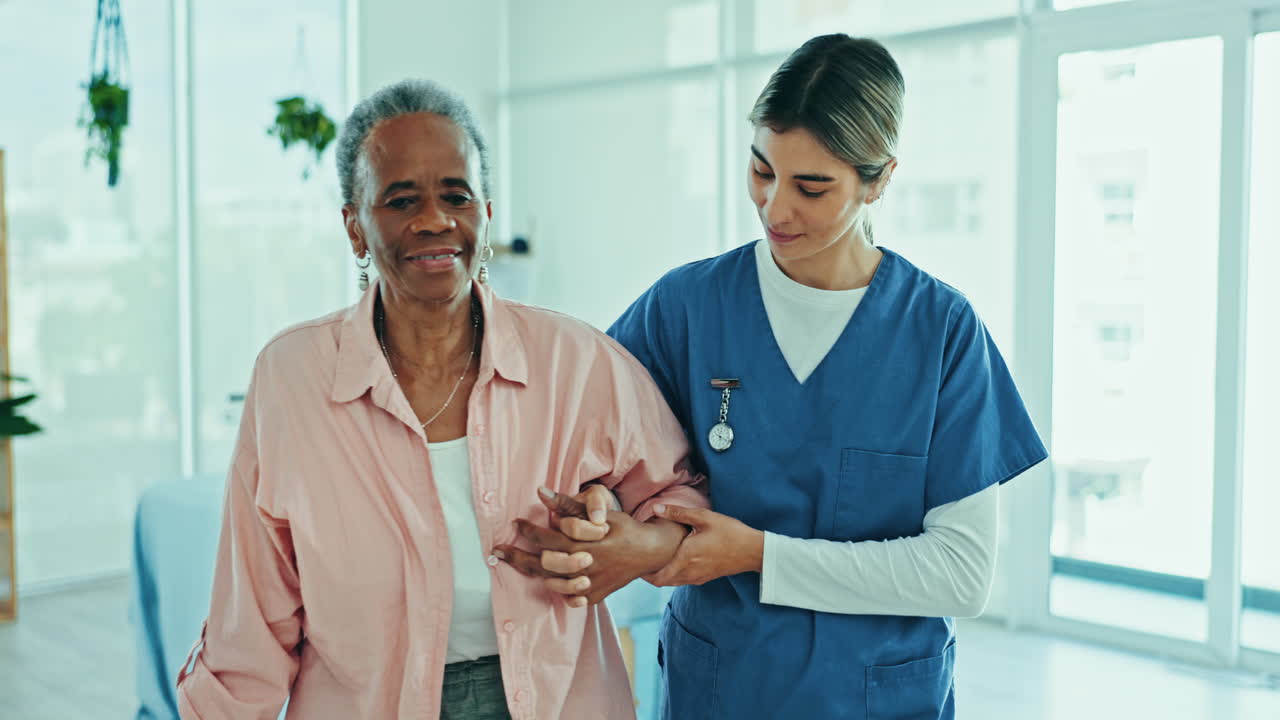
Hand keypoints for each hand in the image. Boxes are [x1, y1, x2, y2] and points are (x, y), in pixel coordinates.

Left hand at [494, 489, 685, 605]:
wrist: (650, 551)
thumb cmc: (622, 527)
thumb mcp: (599, 513)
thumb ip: (568, 505)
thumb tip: (541, 491)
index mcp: (583, 544)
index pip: (545, 539)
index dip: (526, 530)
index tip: (515, 523)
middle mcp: (584, 567)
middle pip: (541, 565)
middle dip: (517, 555)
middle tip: (499, 549)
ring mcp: (590, 585)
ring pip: (552, 583)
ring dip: (533, 573)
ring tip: (519, 562)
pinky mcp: (595, 596)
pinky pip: (569, 598)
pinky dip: (558, 591)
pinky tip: (546, 581)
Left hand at [643, 504, 763, 586]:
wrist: (753, 551)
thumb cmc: (730, 532)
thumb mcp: (704, 517)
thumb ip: (678, 513)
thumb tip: (655, 508)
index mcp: (686, 559)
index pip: (656, 577)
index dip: (643, 572)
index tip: (636, 559)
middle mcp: (690, 573)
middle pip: (661, 582)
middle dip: (649, 573)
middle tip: (642, 558)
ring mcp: (698, 578)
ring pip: (672, 582)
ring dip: (661, 574)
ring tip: (655, 558)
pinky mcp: (705, 577)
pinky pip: (683, 580)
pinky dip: (673, 574)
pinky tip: (674, 559)